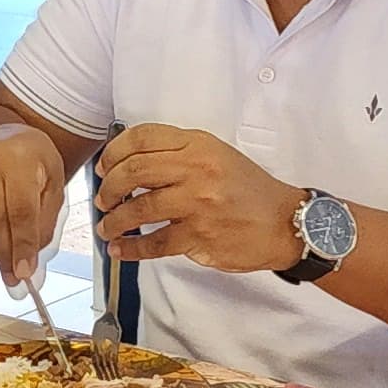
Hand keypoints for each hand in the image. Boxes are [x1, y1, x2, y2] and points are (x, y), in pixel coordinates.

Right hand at [0, 122, 67, 287]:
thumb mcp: (53, 177)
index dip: (23, 244)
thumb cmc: (29, 156)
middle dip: (6, 254)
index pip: (21, 209)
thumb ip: (47, 216)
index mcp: (19, 155)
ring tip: (8, 249)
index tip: (25, 272)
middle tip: (13, 280)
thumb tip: (35, 257)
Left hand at [94, 125, 304, 276]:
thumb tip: (132, 163)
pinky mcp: (199, 236)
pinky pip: (155, 242)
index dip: (114, 152)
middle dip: (109, 187)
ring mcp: (198, 204)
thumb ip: (180, 155)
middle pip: (134, 171)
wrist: (285, 223)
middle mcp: (197, 171)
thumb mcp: (218, 156)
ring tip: (107, 227)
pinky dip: (132, 248)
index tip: (104, 167)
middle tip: (103, 199)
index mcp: (199, 146)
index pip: (144, 138)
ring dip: (114, 220)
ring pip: (139, 208)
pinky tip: (121, 250)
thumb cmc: (249, 191)